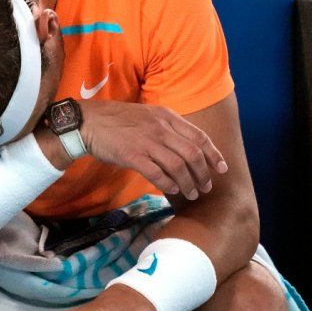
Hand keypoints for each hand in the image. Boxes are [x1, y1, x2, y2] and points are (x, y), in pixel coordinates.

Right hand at [79, 100, 227, 199]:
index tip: (222, 169)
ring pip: (177, 166)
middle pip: (192, 154)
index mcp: (167, 117)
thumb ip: (167, 128)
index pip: (199, 136)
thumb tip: (185, 148)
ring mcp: (147, 142)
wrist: (89, 122)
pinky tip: (172, 190)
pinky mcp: (132, 155)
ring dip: (188, 183)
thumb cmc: (118, 121)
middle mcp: (161, 128)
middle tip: (205, 187)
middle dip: (203, 173)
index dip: (214, 154)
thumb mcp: (148, 116)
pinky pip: (157, 173)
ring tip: (191, 194)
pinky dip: (168, 184)